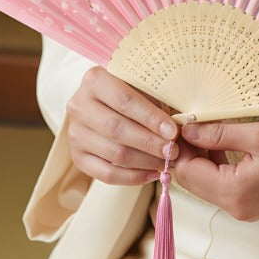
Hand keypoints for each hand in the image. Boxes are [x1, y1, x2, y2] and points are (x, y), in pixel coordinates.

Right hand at [65, 66, 179, 185]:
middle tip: (173, 151)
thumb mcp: (141, 86)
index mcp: (94, 80)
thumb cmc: (131, 93)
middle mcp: (79, 105)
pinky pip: (105, 174)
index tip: (172, 131)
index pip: (124, 100)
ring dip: (145, 161)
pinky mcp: (77, 156)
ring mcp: (75, 133)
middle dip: (149, 143)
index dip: (150, 117)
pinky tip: (152, 174)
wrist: (104, 104)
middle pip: (116, 129)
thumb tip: (182, 124)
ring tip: (166, 163)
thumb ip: (157, 99)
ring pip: (113, 153)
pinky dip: (132, 177)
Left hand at [174, 119, 258, 220]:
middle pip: (192, 181)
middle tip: (192, 124)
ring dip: (201, 159)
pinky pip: (220, 187)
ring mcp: (242, 210)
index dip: (180, 147)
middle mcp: (235, 208)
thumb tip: (188, 130)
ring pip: (204, 185)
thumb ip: (219, 134)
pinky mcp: (249, 206)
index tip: (180, 123)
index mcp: (235, 191)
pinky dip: (214, 167)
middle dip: (187, 153)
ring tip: (207, 131)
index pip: (187, 172)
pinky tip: (221, 145)